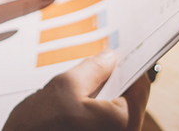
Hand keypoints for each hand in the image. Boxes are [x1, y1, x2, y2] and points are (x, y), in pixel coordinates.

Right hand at [3, 50, 150, 130]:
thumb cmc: (38, 128)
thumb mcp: (65, 85)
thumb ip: (93, 69)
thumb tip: (109, 59)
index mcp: (122, 123)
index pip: (140, 89)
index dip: (130, 67)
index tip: (122, 55)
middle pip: (129, 104)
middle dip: (116, 82)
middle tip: (102, 63)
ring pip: (115, 117)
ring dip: (104, 98)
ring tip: (86, 81)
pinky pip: (103, 127)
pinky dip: (96, 114)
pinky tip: (79, 103)